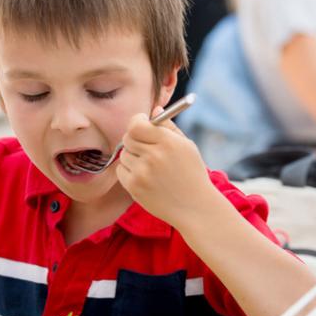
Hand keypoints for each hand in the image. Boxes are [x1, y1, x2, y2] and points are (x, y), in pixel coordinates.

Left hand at [116, 106, 215, 227]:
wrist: (194, 207)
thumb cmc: (191, 173)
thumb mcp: (186, 146)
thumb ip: (168, 126)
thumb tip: (155, 108)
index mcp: (168, 143)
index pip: (136, 124)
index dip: (137, 121)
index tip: (141, 123)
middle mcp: (153, 157)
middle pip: (128, 138)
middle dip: (134, 139)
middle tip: (144, 145)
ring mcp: (142, 173)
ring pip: (124, 154)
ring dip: (132, 156)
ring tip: (150, 165)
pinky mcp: (134, 187)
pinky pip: (121, 170)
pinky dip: (129, 171)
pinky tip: (145, 177)